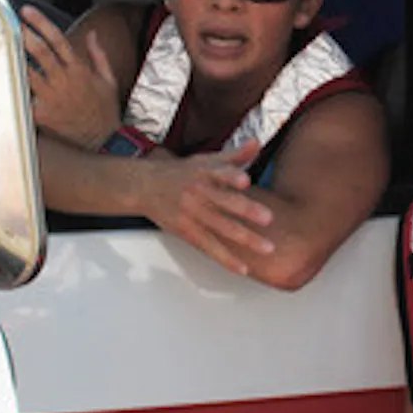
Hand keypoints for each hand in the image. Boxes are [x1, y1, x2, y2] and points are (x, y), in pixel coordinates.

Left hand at [21, 6, 122, 148]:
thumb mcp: (108, 79)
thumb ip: (98, 54)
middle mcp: (63, 80)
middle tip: (9, 24)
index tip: (26, 11)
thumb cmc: (105, 111)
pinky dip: (11, 89)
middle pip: (40, 52)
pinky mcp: (42, 114)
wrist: (104, 141)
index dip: (41, 23)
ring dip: (13, 58)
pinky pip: (22, 98)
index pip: (57, 39)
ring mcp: (51, 97)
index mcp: (78, 69)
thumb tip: (92, 33)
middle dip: (23, 35)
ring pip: (27, 72)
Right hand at [139, 140, 276, 276]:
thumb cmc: (180, 173)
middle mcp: (199, 193)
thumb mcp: (205, 160)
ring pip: (221, 228)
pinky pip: (209, 247)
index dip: (231, 176)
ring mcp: (192, 214)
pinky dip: (226, 259)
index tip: (245, 181)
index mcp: (204, 173)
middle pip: (224, 202)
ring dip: (245, 238)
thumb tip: (257, 143)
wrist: (144, 186)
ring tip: (267, 247)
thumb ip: (234, 156)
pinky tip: (243, 268)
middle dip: (246, 210)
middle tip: (268, 218)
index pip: (219, 173)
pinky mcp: (187, 231)